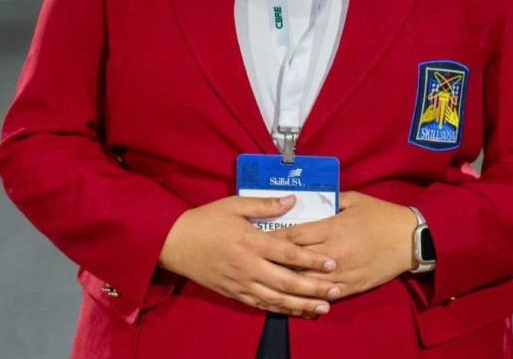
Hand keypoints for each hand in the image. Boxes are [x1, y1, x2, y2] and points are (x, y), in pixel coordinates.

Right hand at [159, 195, 340, 316]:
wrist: (176, 242)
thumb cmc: (207, 219)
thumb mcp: (235, 204)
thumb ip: (265, 205)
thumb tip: (292, 201)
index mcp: (251, 241)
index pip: (288, 253)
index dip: (311, 259)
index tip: (332, 263)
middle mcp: (248, 266)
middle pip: (287, 281)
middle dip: (314, 288)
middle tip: (337, 291)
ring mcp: (241, 283)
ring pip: (276, 299)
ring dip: (302, 304)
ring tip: (323, 308)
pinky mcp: (234, 293)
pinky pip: (261, 305)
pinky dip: (280, 310)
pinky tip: (296, 311)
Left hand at [272, 191, 415, 298]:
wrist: (409, 239)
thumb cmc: (380, 215)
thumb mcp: (354, 199)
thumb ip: (331, 200)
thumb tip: (311, 199)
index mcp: (331, 228)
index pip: (294, 235)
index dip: (274, 238)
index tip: (258, 237)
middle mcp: (333, 252)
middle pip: (296, 260)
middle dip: (275, 260)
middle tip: (258, 259)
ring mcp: (342, 272)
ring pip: (307, 281)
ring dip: (289, 281)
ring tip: (272, 279)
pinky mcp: (352, 287)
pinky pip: (326, 294)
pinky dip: (310, 296)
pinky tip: (298, 296)